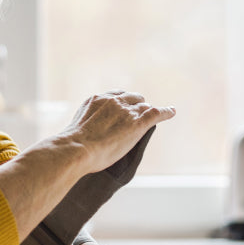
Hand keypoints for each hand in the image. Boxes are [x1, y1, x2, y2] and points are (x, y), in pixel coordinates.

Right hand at [59, 91, 174, 173]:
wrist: (77, 149)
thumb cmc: (72, 147)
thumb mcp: (74, 131)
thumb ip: (83, 129)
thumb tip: (77, 141)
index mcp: (95, 100)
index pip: (114, 95)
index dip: (121, 102)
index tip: (122, 107)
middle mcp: (112, 100)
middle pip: (131, 97)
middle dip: (135, 104)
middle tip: (138, 114)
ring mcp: (126, 110)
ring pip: (143, 106)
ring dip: (147, 111)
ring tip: (154, 115)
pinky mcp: (138, 122)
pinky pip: (156, 112)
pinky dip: (165, 112)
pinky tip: (171, 112)